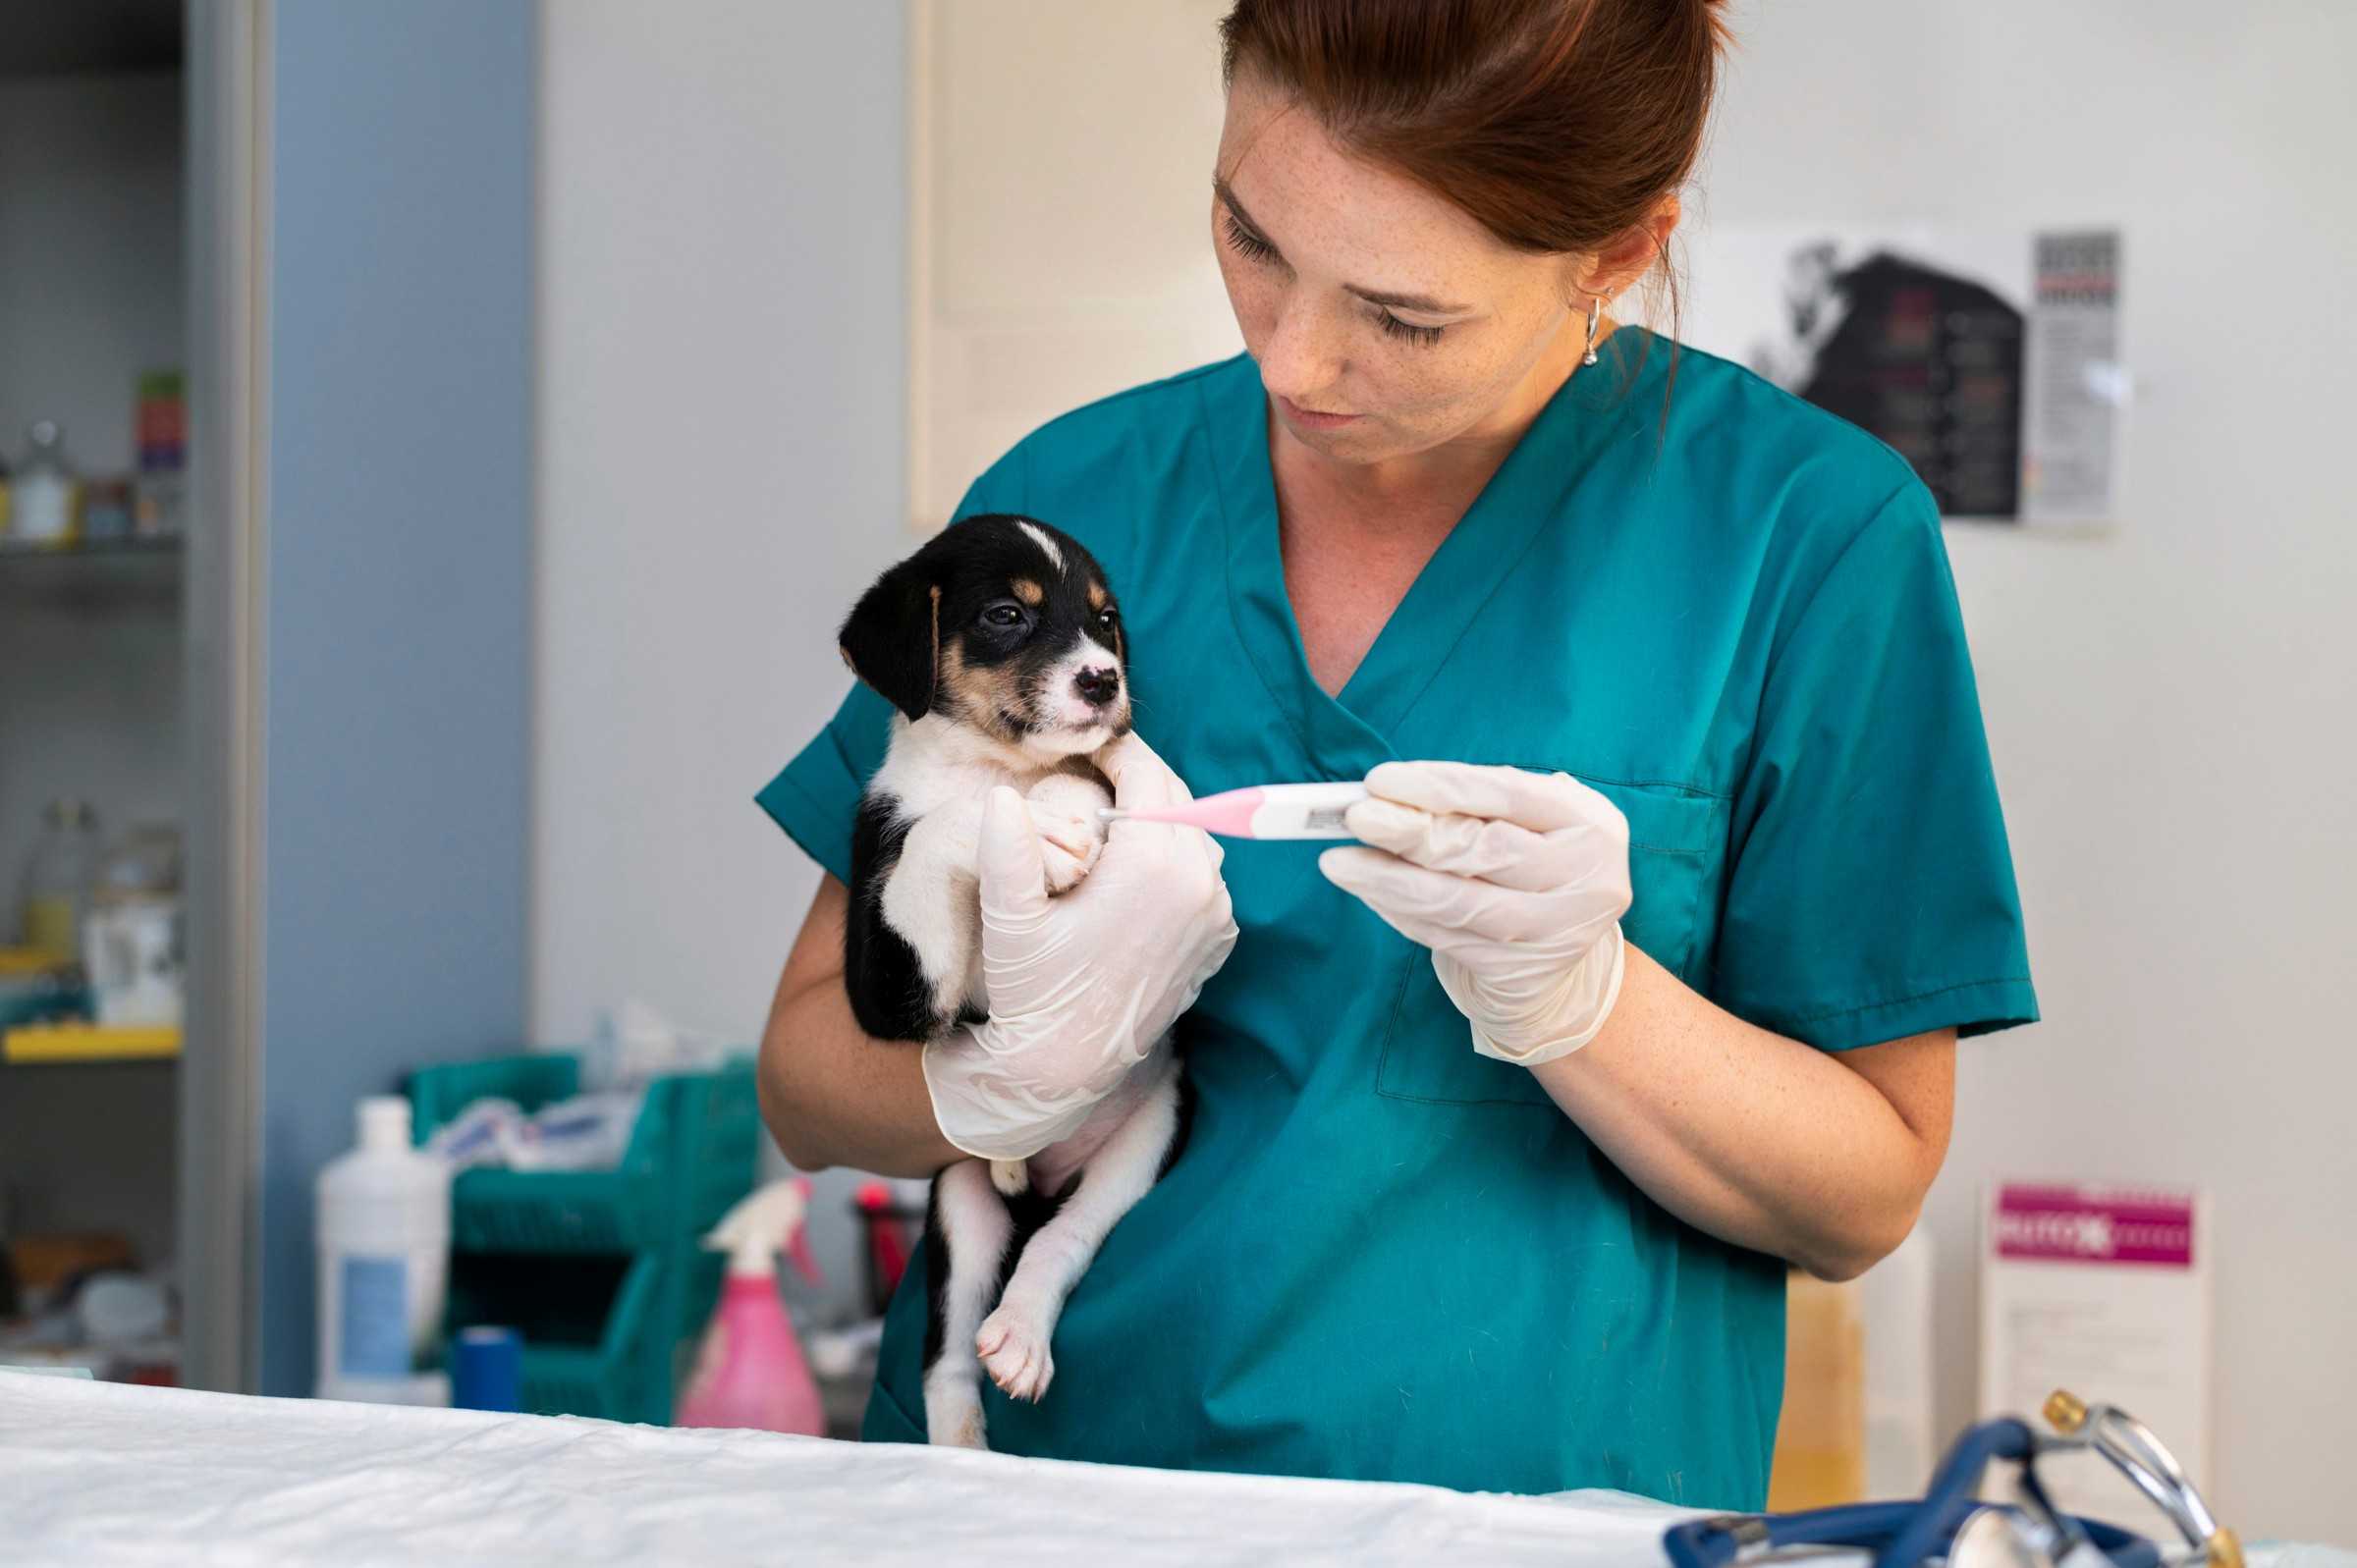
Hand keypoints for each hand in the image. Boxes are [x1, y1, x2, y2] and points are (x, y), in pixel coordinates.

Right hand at [921, 733, 1238, 1159]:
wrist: (1067, 1063)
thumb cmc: (1032, 988)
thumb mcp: (1008, 918)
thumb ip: (1006, 850)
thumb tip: (1002, 795)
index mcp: (1153, 866)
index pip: (1146, 773)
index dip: (1114, 752)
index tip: (1086, 748)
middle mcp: (1199, 884)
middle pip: (1176, 797)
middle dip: (1137, 780)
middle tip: (1095, 776)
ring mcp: (1217, 914)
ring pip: (1194, 834)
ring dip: (1158, 820)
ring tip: (1110, 825)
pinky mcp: (1220, 938)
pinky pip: (1204, 875)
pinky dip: (1176, 861)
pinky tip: (1133, 873)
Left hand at [1319, 761, 1630, 1066]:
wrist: (1564, 962)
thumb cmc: (1534, 865)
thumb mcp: (1528, 822)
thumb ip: (1471, 805)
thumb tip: (1386, 794)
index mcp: (1589, 822)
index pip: (1508, 795)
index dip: (1441, 787)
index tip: (1380, 780)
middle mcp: (1585, 878)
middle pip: (1486, 850)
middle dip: (1411, 831)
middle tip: (1357, 817)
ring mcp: (1555, 932)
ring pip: (1459, 903)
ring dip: (1390, 880)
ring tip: (1340, 862)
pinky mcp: (1518, 971)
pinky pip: (1445, 937)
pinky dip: (1400, 912)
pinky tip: (1369, 891)